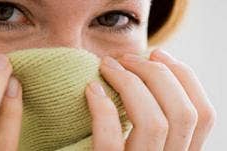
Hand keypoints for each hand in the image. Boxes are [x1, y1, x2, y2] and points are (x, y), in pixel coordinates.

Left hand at [86, 50, 215, 150]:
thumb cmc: (116, 146)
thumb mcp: (146, 137)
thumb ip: (156, 114)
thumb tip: (154, 67)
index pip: (203, 114)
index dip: (183, 77)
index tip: (157, 53)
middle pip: (182, 112)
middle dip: (155, 73)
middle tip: (125, 58)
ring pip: (154, 122)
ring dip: (130, 83)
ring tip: (107, 66)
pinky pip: (110, 141)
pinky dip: (102, 109)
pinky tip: (91, 89)